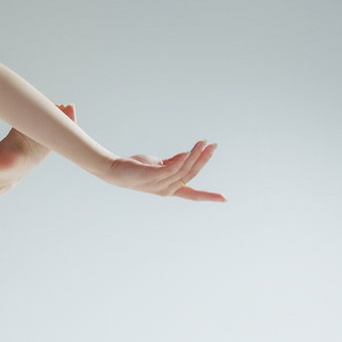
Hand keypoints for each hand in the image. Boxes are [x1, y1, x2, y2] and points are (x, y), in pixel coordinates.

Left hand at [106, 141, 225, 200]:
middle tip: (214, 146)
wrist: (115, 170)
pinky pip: (170, 169)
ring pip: (183, 170)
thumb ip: (174, 162)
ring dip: (195, 155)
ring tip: (203, 142)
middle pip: (191, 175)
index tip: (225, 199)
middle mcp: (167, 189)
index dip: (209, 196)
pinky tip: (188, 151)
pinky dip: (181, 160)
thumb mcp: (159, 165)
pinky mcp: (151, 176)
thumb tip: (189, 154)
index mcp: (171, 189)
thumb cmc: (137, 169)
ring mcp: (159, 184)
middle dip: (204, 160)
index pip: (193, 194)